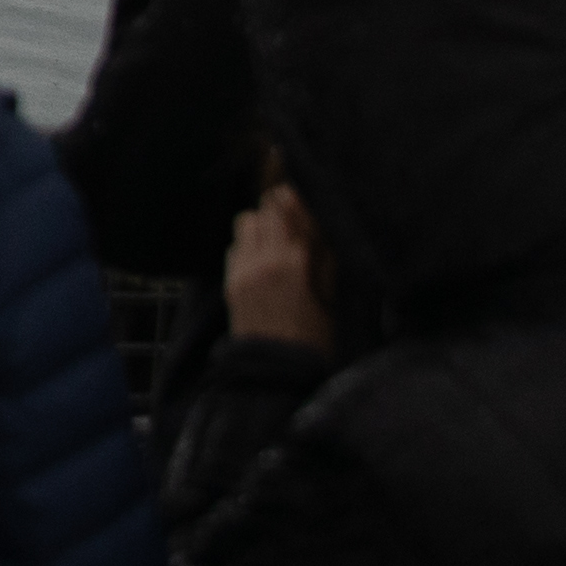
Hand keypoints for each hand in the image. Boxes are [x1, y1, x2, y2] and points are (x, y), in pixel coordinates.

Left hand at [228, 183, 332, 352]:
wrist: (280, 369)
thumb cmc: (318, 336)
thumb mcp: (335, 293)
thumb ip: (327, 255)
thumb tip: (321, 221)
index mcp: (301, 262)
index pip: (295, 208)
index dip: (299, 197)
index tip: (304, 195)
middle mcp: (270, 259)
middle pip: (268, 207)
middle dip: (281, 208)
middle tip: (293, 220)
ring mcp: (246, 269)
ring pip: (247, 221)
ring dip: (261, 225)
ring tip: (276, 242)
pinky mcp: (231, 280)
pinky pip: (235, 246)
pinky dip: (247, 246)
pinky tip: (262, 262)